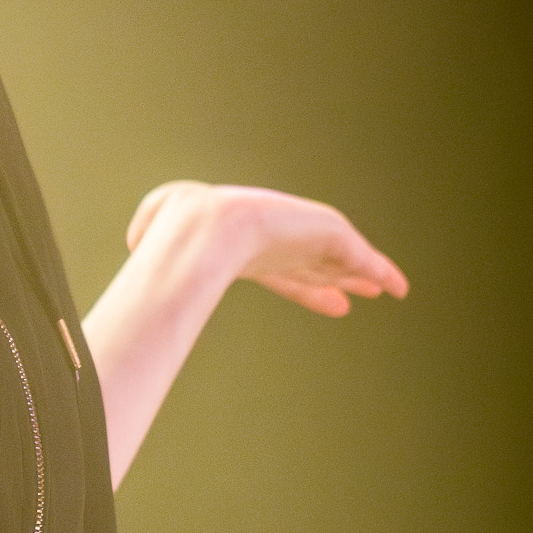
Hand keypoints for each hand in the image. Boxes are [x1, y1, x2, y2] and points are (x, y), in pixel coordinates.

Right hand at [126, 179, 407, 318]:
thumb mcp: (153, 241)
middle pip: (315, 264)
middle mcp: (280, 241)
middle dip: (335, 277)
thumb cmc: (172, 237)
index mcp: (248, 250)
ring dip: (363, 275)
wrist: (198, 229)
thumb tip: (133, 259)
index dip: (304, 288)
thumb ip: (147, 253)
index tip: (327, 302)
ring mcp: (305, 238)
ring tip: (385, 289)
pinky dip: (382, 272)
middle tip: (356, 293)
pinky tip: (399, 288)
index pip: (283, 272)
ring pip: (343, 261)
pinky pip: (364, 259)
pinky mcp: (329, 237)